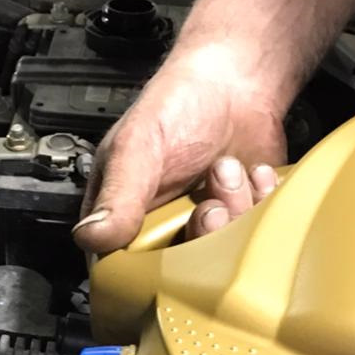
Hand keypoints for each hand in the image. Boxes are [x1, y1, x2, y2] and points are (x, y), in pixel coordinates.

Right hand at [74, 46, 285, 251]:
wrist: (235, 82)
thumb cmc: (177, 105)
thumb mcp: (137, 146)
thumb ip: (118, 195)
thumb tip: (92, 238)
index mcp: (122, 218)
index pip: (124, 271)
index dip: (150, 268)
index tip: (173, 241)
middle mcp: (163, 232)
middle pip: (183, 272)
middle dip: (205, 232)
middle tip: (209, 202)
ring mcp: (205, 230)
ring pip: (225, 255)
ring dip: (236, 210)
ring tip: (229, 170)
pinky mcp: (241, 224)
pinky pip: (259, 237)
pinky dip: (262, 204)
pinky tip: (253, 176)